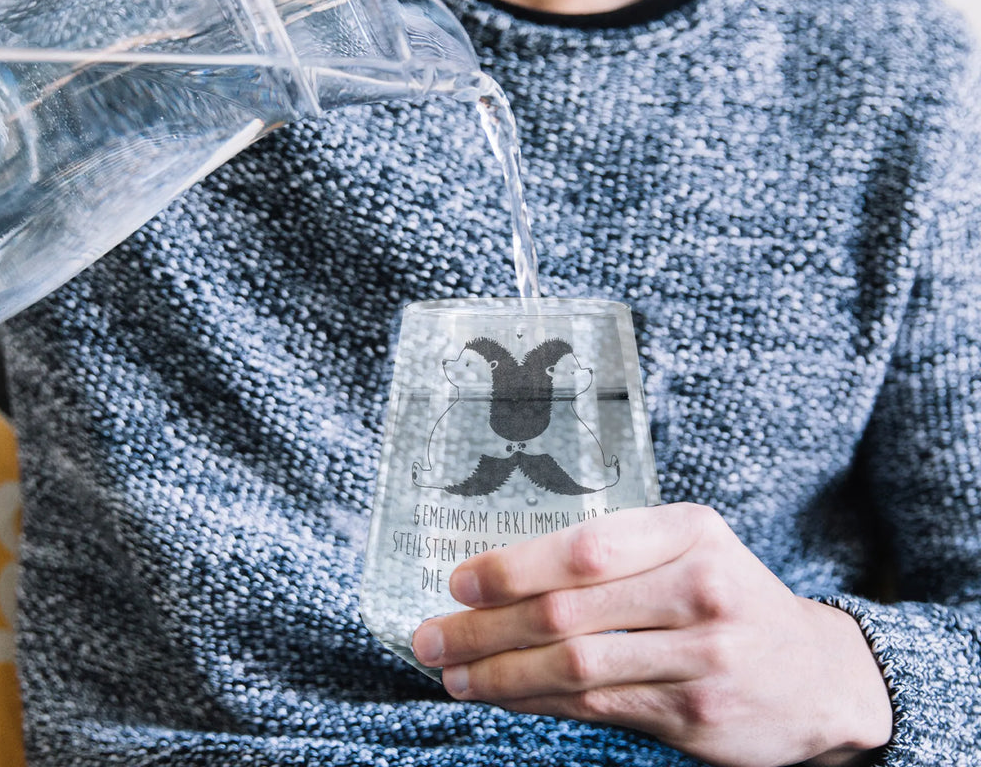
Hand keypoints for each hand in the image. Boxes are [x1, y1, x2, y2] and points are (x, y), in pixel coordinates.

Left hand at [412, 503, 892, 766]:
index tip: (461, 581)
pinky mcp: (695, 716)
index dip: (515, 567)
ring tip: (452, 673)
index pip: (587, 548)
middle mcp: (699, 589)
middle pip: (569, 612)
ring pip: (575, 668)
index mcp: (690, 532)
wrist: (816, 675)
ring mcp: (702, 658)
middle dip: (486, 627)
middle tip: (431, 636)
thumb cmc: (730, 595)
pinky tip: (502, 696)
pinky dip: (537, 702)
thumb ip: (618, 554)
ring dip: (500, 674)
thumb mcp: (690, 548)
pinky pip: (597, 707)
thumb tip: (507, 573)